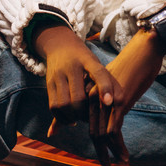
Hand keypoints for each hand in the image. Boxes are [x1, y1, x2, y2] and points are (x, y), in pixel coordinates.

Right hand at [32, 25, 114, 139]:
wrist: (60, 46)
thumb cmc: (85, 60)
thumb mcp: (97, 64)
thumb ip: (107, 80)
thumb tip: (116, 102)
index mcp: (89, 60)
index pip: (98, 73)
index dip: (105, 87)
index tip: (109, 102)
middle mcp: (72, 67)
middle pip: (78, 97)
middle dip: (85, 112)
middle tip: (91, 117)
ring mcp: (58, 75)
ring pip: (64, 104)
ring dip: (73, 116)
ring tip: (80, 119)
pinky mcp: (49, 84)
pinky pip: (53, 107)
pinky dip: (62, 117)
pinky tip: (71, 119)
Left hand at [88, 28, 164, 165]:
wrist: (144, 50)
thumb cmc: (134, 65)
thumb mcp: (119, 83)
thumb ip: (112, 97)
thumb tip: (116, 111)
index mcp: (93, 92)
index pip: (89, 123)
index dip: (96, 142)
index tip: (103, 156)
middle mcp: (95, 97)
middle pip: (93, 131)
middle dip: (100, 152)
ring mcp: (106, 100)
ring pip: (102, 134)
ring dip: (108, 154)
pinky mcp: (119, 102)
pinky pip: (114, 131)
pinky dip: (119, 147)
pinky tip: (124, 157)